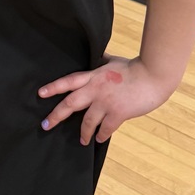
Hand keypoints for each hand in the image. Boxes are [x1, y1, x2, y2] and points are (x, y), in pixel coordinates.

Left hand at [38, 56, 176, 144]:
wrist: (153, 75)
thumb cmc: (136, 67)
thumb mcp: (114, 61)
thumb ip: (102, 61)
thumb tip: (97, 54)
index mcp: (93, 75)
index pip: (68, 81)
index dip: (53, 87)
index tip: (40, 94)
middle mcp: (95, 89)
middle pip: (70, 104)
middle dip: (56, 115)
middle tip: (45, 125)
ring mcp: (106, 102)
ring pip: (87, 121)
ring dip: (83, 133)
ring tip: (82, 140)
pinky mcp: (118, 113)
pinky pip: (105, 128)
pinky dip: (101, 135)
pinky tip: (99, 139)